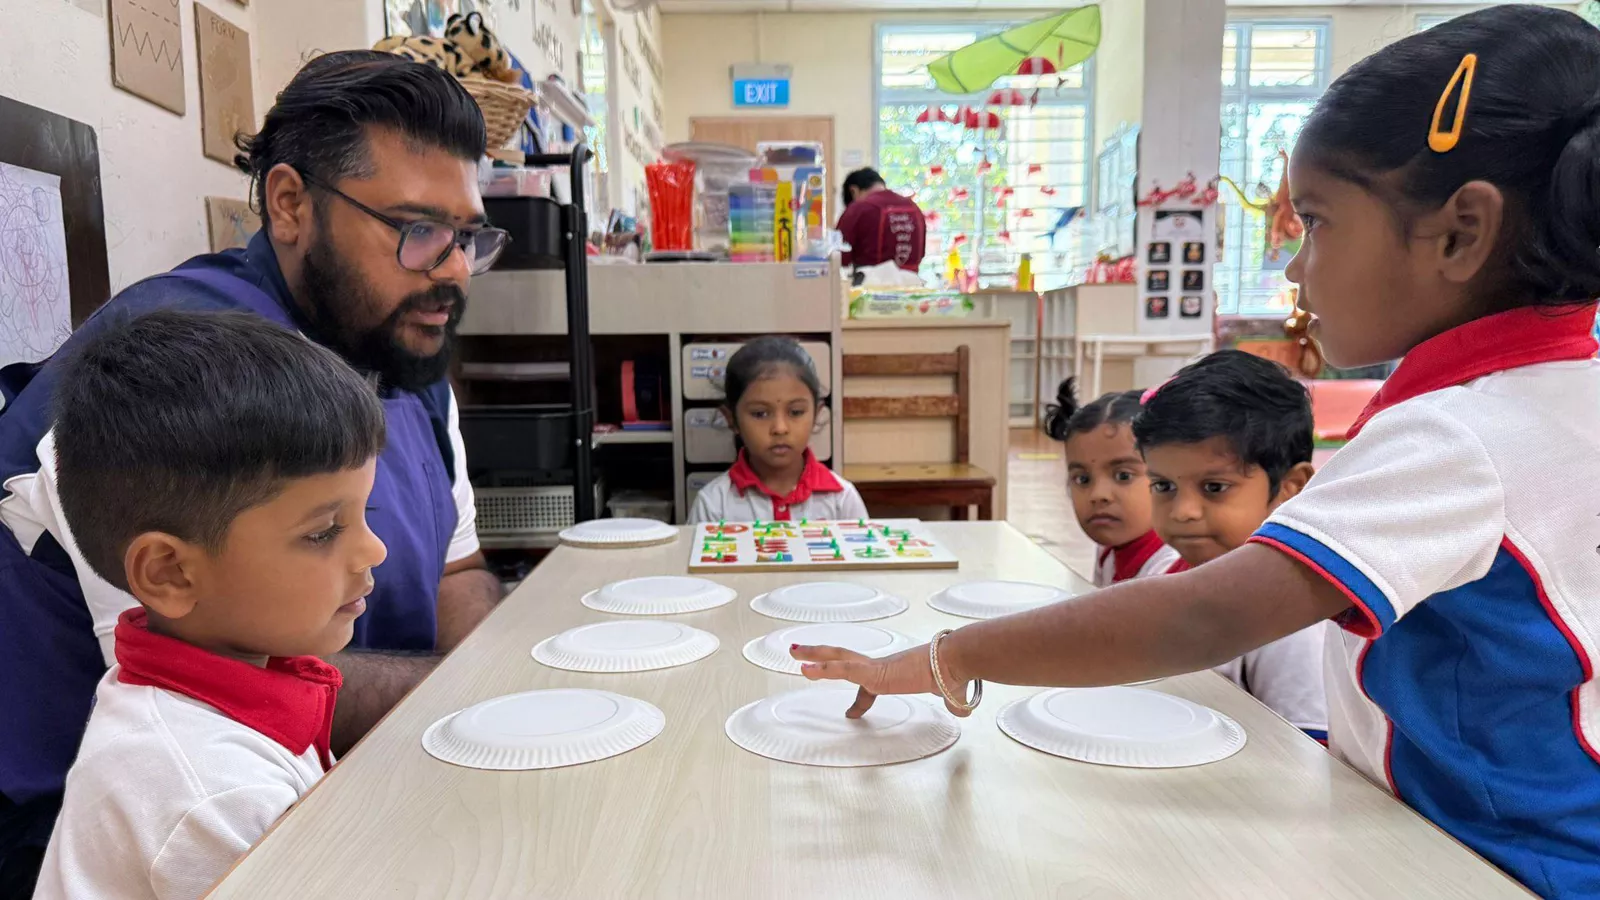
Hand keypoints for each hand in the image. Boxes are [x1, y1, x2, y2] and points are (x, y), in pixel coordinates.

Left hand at [790, 643, 974, 717]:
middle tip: (801, 654)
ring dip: (814, 656)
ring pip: (838, 658)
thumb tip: (964, 711)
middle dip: (822, 657)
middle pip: (844, 658)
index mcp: (894, 672)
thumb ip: (952, 702)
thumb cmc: (954, 674)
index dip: (858, 702)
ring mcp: (876, 668)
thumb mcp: (949, 693)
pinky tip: (806, 668)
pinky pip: (843, 670)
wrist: (957, 663)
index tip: (851, 714)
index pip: (868, 684)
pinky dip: (823, 669)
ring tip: (794, 653)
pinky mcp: (874, 672)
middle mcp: (882, 666)